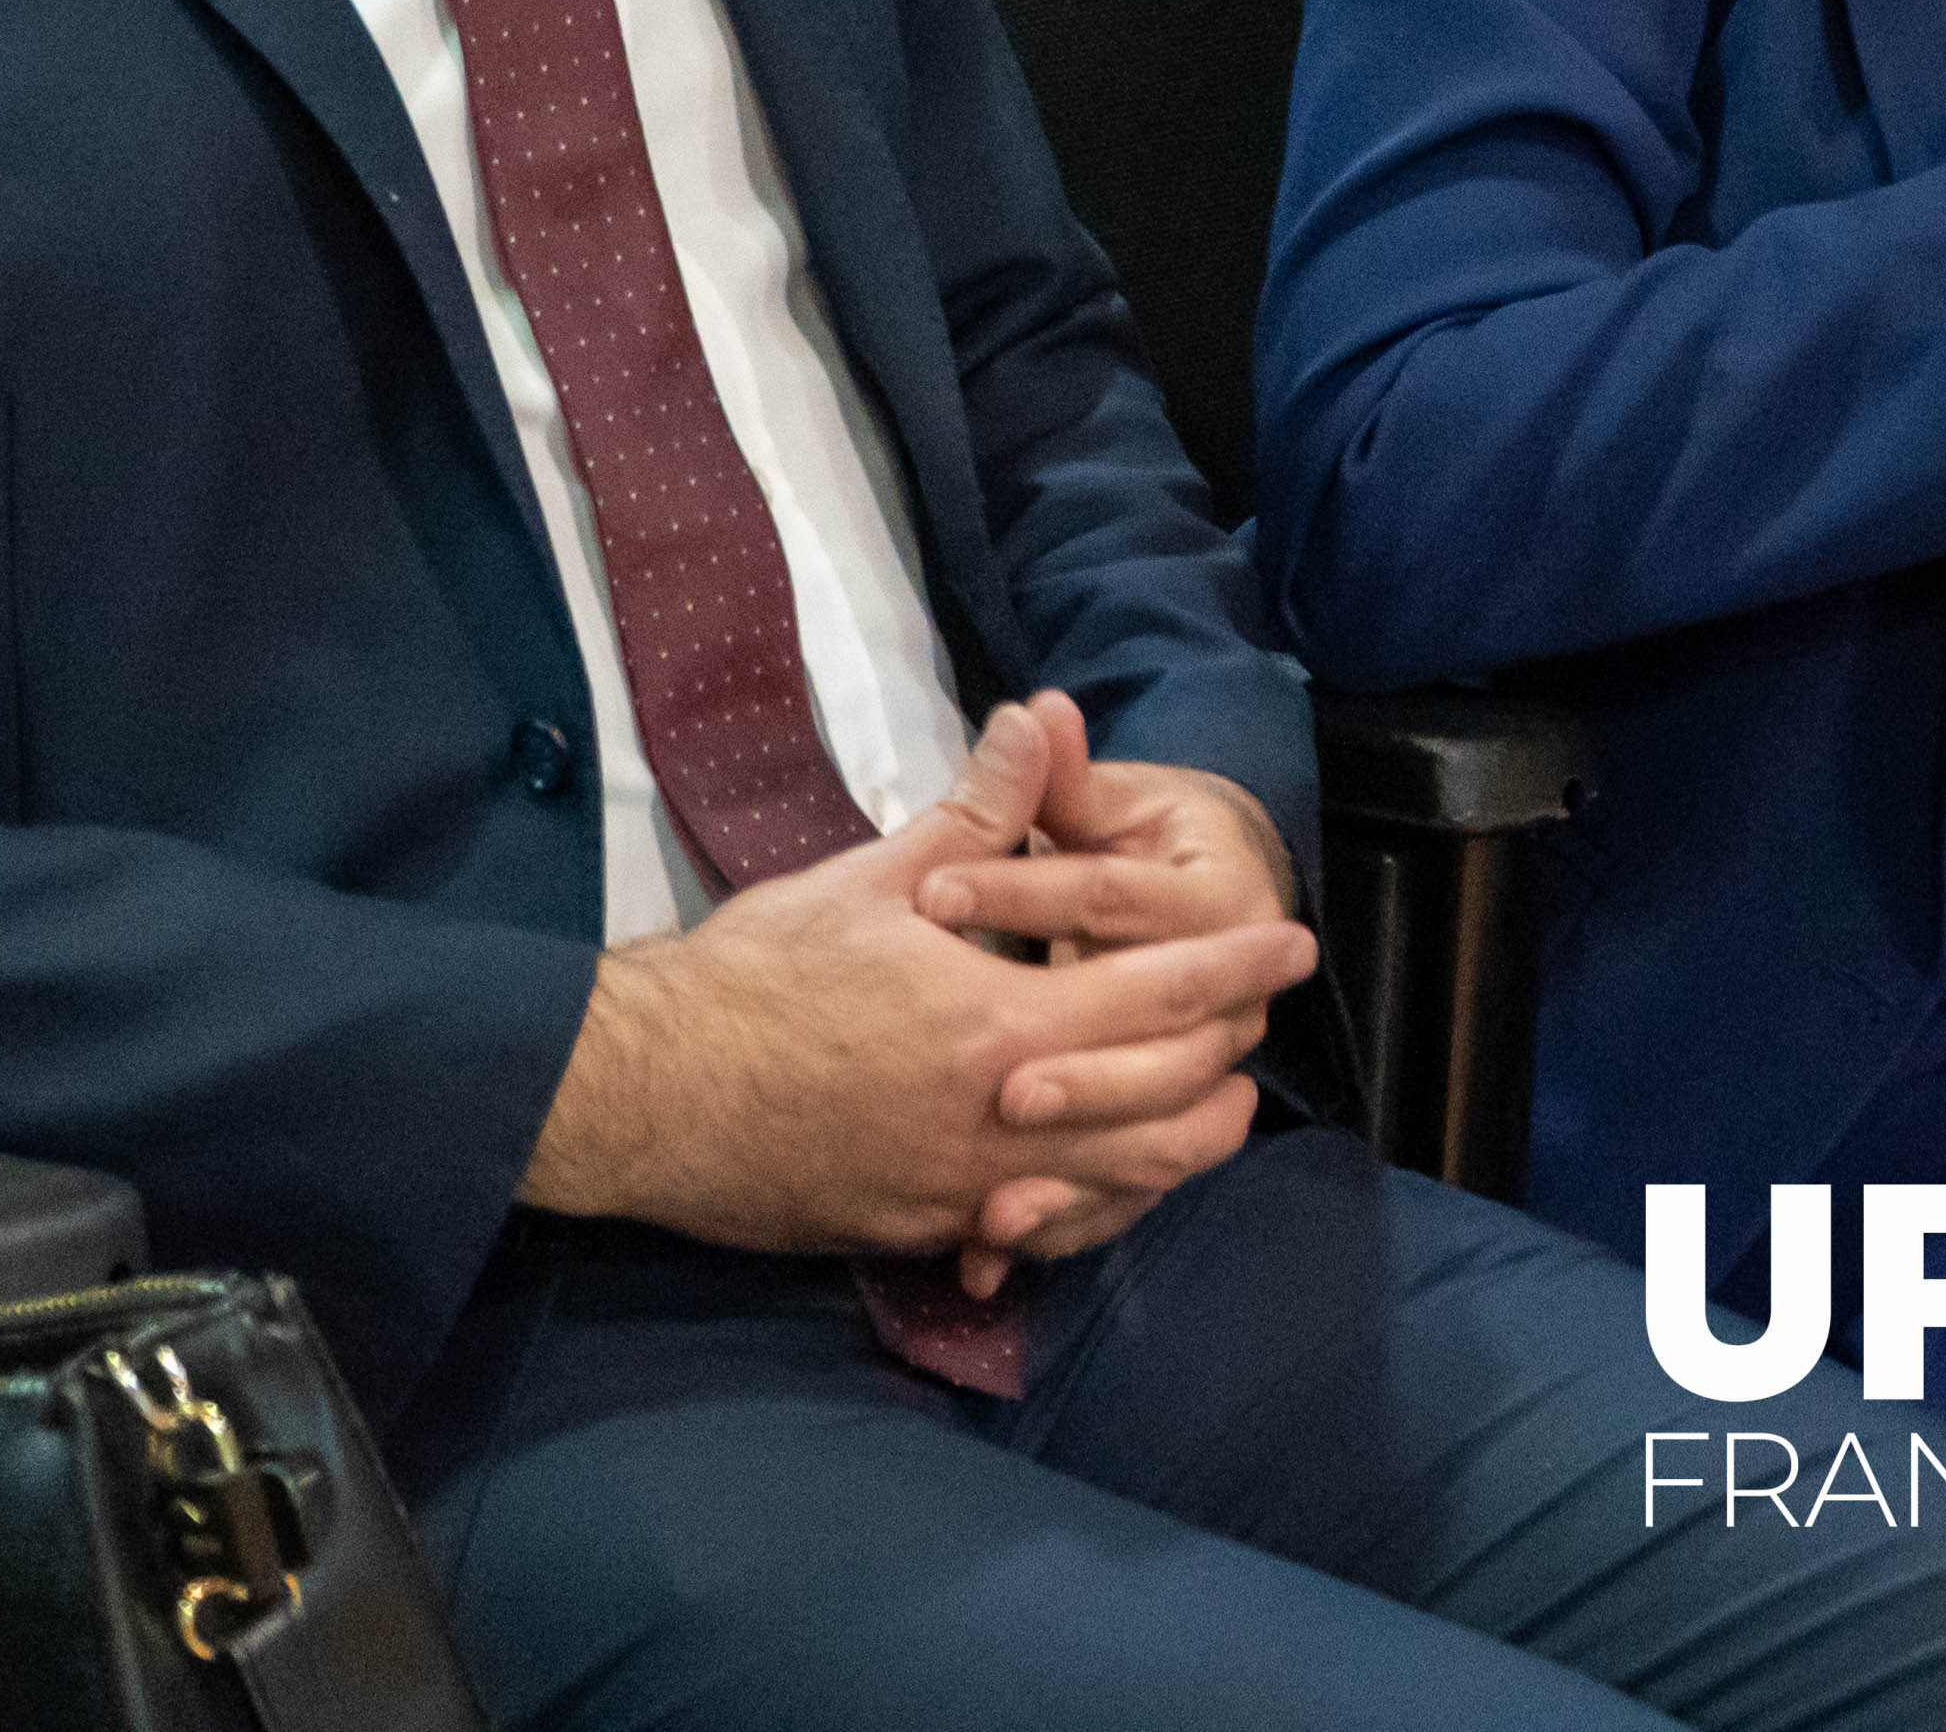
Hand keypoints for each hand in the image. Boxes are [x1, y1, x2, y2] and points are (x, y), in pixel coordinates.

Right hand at [516, 696, 1312, 1261]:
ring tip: (1216, 1102)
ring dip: (1184, 1141)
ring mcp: (970, 1189)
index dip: (1239, 967)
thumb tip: (1042, 719)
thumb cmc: (755, 979)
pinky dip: (1099, 1198)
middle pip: (1169, 1107)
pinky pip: (1047, 1225)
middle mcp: (1005, 1122)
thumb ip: (978, 813)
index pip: (1165, 996)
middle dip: (1231, 1061)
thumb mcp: (871, 881)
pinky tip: (1110, 1172)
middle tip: (1264, 1023)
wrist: (652, 1096)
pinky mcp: (930, 1226)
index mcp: (1003, 1026)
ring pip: (1123, 1183)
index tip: (1294, 946)